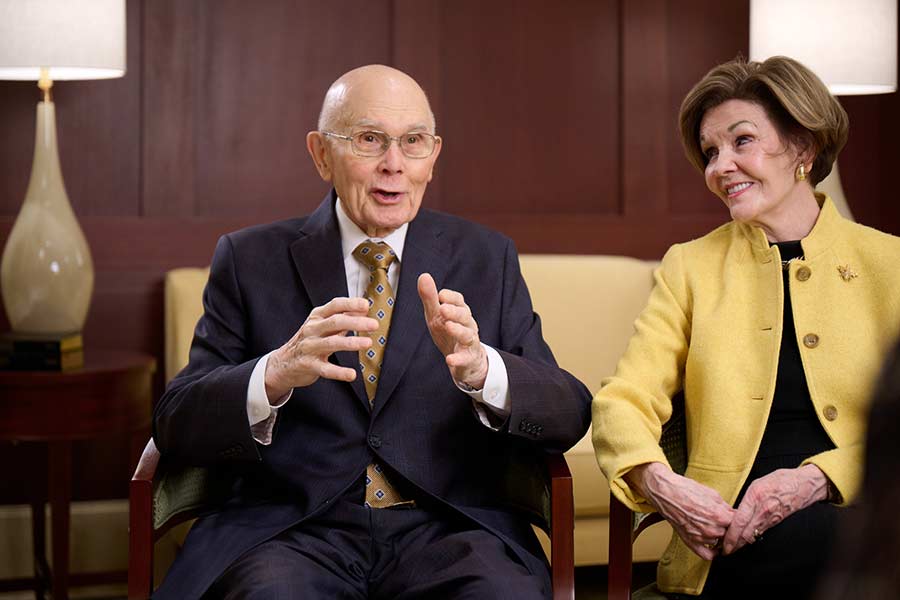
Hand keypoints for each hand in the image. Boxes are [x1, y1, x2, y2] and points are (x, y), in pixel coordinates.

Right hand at [264, 297, 377, 399]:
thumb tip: (364, 307)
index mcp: (317, 317)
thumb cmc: (309, 340)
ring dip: (351, 343)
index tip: (366, 305)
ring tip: (368, 343)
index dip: (350, 304)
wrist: (283, 363)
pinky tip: (352, 374)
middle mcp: (312, 329)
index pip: (335, 305)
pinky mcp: (309, 365)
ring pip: (331, 343)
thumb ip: (342, 317)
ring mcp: (309, 347)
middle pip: (335, 322)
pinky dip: (339, 372)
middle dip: (356, 322)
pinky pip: (326, 369)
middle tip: (374, 325)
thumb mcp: (323, 325)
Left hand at [417, 273, 487, 388]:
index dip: (451, 297)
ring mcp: (470, 342)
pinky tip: (450, 359)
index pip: (459, 301)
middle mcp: (468, 325)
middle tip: (443, 309)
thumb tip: (423, 276)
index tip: (440, 295)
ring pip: (467, 335)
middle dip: (455, 311)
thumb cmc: (449, 334)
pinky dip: (458, 359)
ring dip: (458, 330)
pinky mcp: (468, 359)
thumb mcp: (436, 315)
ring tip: (448, 326)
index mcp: (460, 312)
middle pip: (465, 315)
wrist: (466, 361)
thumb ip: (431, 298)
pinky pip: (465, 358)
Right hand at [630, 462, 734, 560]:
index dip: (739, 519)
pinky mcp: (690, 541)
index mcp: (719, 516)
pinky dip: (713, 552)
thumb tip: (734, 513)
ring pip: (721, 543)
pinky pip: (707, 555)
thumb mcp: (712, 493)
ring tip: (717, 527)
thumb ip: (726, 507)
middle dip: (730, 527)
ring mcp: (701, 537)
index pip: (739, 523)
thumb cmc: (686, 490)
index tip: (738, 517)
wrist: (665, 492)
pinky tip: (714, 546)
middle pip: (731, 534)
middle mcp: (711, 529)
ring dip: (721, 537)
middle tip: (726, 520)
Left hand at [721, 464, 828, 554]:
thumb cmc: (780, 480)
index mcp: (755, 498)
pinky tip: (745, 539)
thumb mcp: (757, 483)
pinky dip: (752, 537)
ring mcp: (771, 518)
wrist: (804, 485)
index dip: (731, 536)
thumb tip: (735, 510)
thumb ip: (746, 499)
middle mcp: (762, 511)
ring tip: (732, 547)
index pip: (739, 522)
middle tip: (725, 551)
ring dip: (742, 543)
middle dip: (734, 545)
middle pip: (745, 534)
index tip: (724, 543)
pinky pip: (761, 532)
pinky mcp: (776, 521)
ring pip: (753, 535)